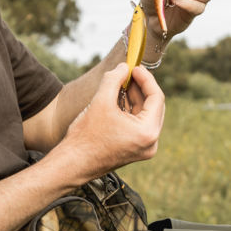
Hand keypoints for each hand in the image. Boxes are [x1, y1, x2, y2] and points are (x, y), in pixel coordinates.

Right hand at [56, 64, 164, 181]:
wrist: (74, 163)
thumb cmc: (86, 137)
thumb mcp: (101, 101)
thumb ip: (114, 79)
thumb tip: (123, 67)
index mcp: (147, 132)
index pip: (156, 97)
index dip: (146, 79)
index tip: (134, 68)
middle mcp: (151, 142)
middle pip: (154, 106)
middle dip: (141, 88)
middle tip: (128, 73)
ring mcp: (144, 148)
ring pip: (146, 115)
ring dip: (136, 98)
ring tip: (121, 84)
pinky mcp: (136, 150)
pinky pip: (139, 125)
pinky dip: (132, 111)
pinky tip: (120, 99)